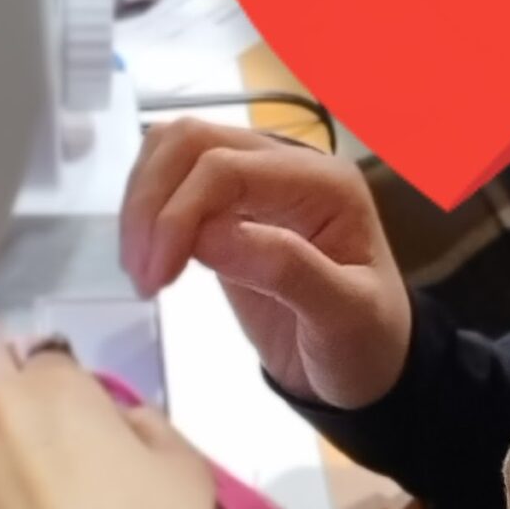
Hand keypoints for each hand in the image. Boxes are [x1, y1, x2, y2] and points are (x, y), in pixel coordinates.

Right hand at [121, 121, 413, 409]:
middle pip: (192, 142)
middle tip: (142, 275)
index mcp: (323, 183)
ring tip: (143, 273)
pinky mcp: (228, 207)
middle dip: (151, 202)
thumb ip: (286, 270)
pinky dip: (148, 213)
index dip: (177, 214)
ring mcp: (255, 181)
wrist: (367, 367)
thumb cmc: (365, 344)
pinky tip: (151, 261)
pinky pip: (173, 182)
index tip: (155, 279)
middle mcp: (288, 167)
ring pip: (174, 151)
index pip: (226, 168)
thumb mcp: (345, 316)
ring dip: (142, 203)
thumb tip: (208, 234)